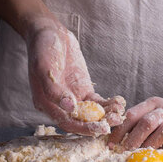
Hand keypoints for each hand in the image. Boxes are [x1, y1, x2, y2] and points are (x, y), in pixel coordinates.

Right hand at [26, 16, 124, 134]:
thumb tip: (70, 107)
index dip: (83, 128)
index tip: (99, 128)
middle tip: (115, 122)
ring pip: (91, 113)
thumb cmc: (42, 50)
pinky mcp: (83, 90)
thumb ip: (54, 90)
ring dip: (106, 115)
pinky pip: (97, 102)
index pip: (66, 122)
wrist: (50, 33)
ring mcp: (73, 98)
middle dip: (98, 124)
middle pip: (81, 121)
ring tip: (120, 112)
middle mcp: (60, 105)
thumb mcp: (44, 67)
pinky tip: (119, 102)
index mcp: (46, 104)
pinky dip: (108, 104)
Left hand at [109, 88, 162, 151]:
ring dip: (150, 145)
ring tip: (142, 155)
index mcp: (156, 104)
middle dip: (134, 138)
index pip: (133, 114)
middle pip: (147, 122)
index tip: (112, 143)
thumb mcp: (159, 110)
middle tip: (125, 151)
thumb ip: (141, 120)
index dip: (120, 130)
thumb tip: (118, 139)